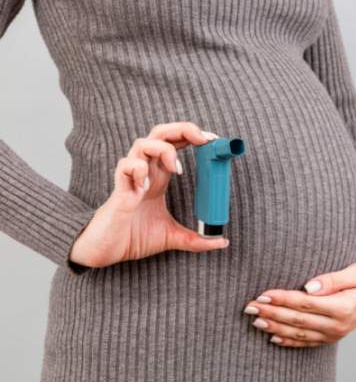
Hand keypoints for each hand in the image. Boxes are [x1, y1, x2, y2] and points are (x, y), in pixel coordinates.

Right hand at [69, 122, 227, 267]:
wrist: (106, 252)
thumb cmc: (133, 237)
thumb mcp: (172, 237)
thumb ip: (196, 239)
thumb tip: (221, 242)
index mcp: (159, 176)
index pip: (175, 143)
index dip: (192, 135)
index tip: (212, 140)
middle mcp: (146, 172)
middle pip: (160, 134)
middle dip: (182, 129)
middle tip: (202, 139)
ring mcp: (131, 178)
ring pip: (142, 143)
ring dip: (163, 149)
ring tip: (176, 168)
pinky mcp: (119, 190)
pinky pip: (125, 166)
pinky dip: (138, 169)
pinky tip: (146, 186)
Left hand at [243, 262, 355, 346]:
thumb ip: (333, 279)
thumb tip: (310, 286)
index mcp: (343, 308)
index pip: (305, 303)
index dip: (282, 299)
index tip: (263, 294)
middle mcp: (338, 325)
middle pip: (298, 320)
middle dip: (272, 313)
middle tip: (250, 307)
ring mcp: (334, 334)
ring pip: (298, 334)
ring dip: (275, 327)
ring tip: (255, 320)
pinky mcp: (331, 337)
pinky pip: (306, 343)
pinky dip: (288, 341)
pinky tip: (272, 337)